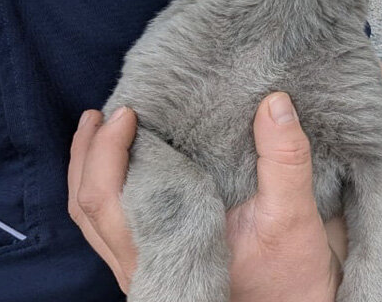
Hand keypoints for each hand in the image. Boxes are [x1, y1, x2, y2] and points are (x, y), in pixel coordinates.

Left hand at [67, 64, 381, 300]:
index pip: (110, 197)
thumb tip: (275, 105)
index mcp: (167, 250)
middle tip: (105, 113)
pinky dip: (101, 193)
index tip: (129, 112)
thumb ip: (284, 160)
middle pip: (88, 206)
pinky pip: (103, 231)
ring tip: (97, 132)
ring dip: (86, 173)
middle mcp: (143, 265)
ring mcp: (141, 271)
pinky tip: (118, 170)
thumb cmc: (290, 276)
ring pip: (90, 222)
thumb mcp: (295, 216)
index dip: (109, 149)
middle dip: (88, 153)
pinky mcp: (149, 270)